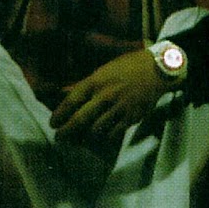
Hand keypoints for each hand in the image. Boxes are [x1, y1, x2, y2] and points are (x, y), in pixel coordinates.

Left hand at [50, 49, 167, 141]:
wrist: (156, 70)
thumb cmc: (126, 67)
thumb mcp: (101, 71)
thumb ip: (83, 84)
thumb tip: (62, 92)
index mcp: (96, 81)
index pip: (72, 100)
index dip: (59, 114)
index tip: (53, 123)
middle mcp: (105, 95)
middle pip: (80, 119)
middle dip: (66, 131)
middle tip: (59, 138)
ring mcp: (119, 108)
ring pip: (95, 130)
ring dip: (83, 137)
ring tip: (77, 140)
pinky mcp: (131, 117)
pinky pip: (112, 134)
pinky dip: (103, 138)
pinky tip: (98, 138)